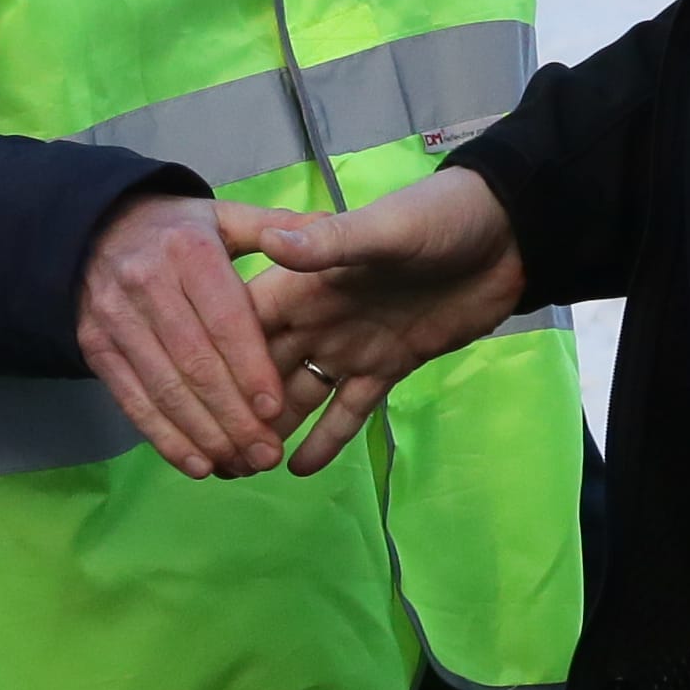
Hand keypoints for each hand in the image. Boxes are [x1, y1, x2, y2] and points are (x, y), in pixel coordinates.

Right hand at [76, 191, 310, 480]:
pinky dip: (164, 437)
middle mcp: (147, 282)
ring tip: (240, 466)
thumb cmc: (178, 232)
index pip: (225, 319)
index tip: (274, 410)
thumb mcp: (226, 218)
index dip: (250, 368)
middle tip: (266, 455)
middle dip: (233, 416)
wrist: (95, 230)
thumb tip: (330, 225)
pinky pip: (131, 399)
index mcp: (189, 250)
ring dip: (204, 435)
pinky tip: (198, 464)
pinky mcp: (94, 346)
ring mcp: (115, 318)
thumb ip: (279, 228)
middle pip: (195, 362)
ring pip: (164, 388)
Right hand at [234, 167, 528, 472]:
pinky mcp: (387, 368)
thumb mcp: (385, 229)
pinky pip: (349, 409)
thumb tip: (271, 239)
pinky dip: (326, 438)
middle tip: (210, 450)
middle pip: (262, 366)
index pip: (243, 319)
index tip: (184, 394)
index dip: (215, 354)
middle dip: (236, 405)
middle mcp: (317, 316)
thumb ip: (331, 243)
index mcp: (306, 279)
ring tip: (243, 468)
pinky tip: (298, 470)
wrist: (505, 237)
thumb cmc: (440, 219)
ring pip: (300, 394)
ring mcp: (350, 344)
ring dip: (273, 428)